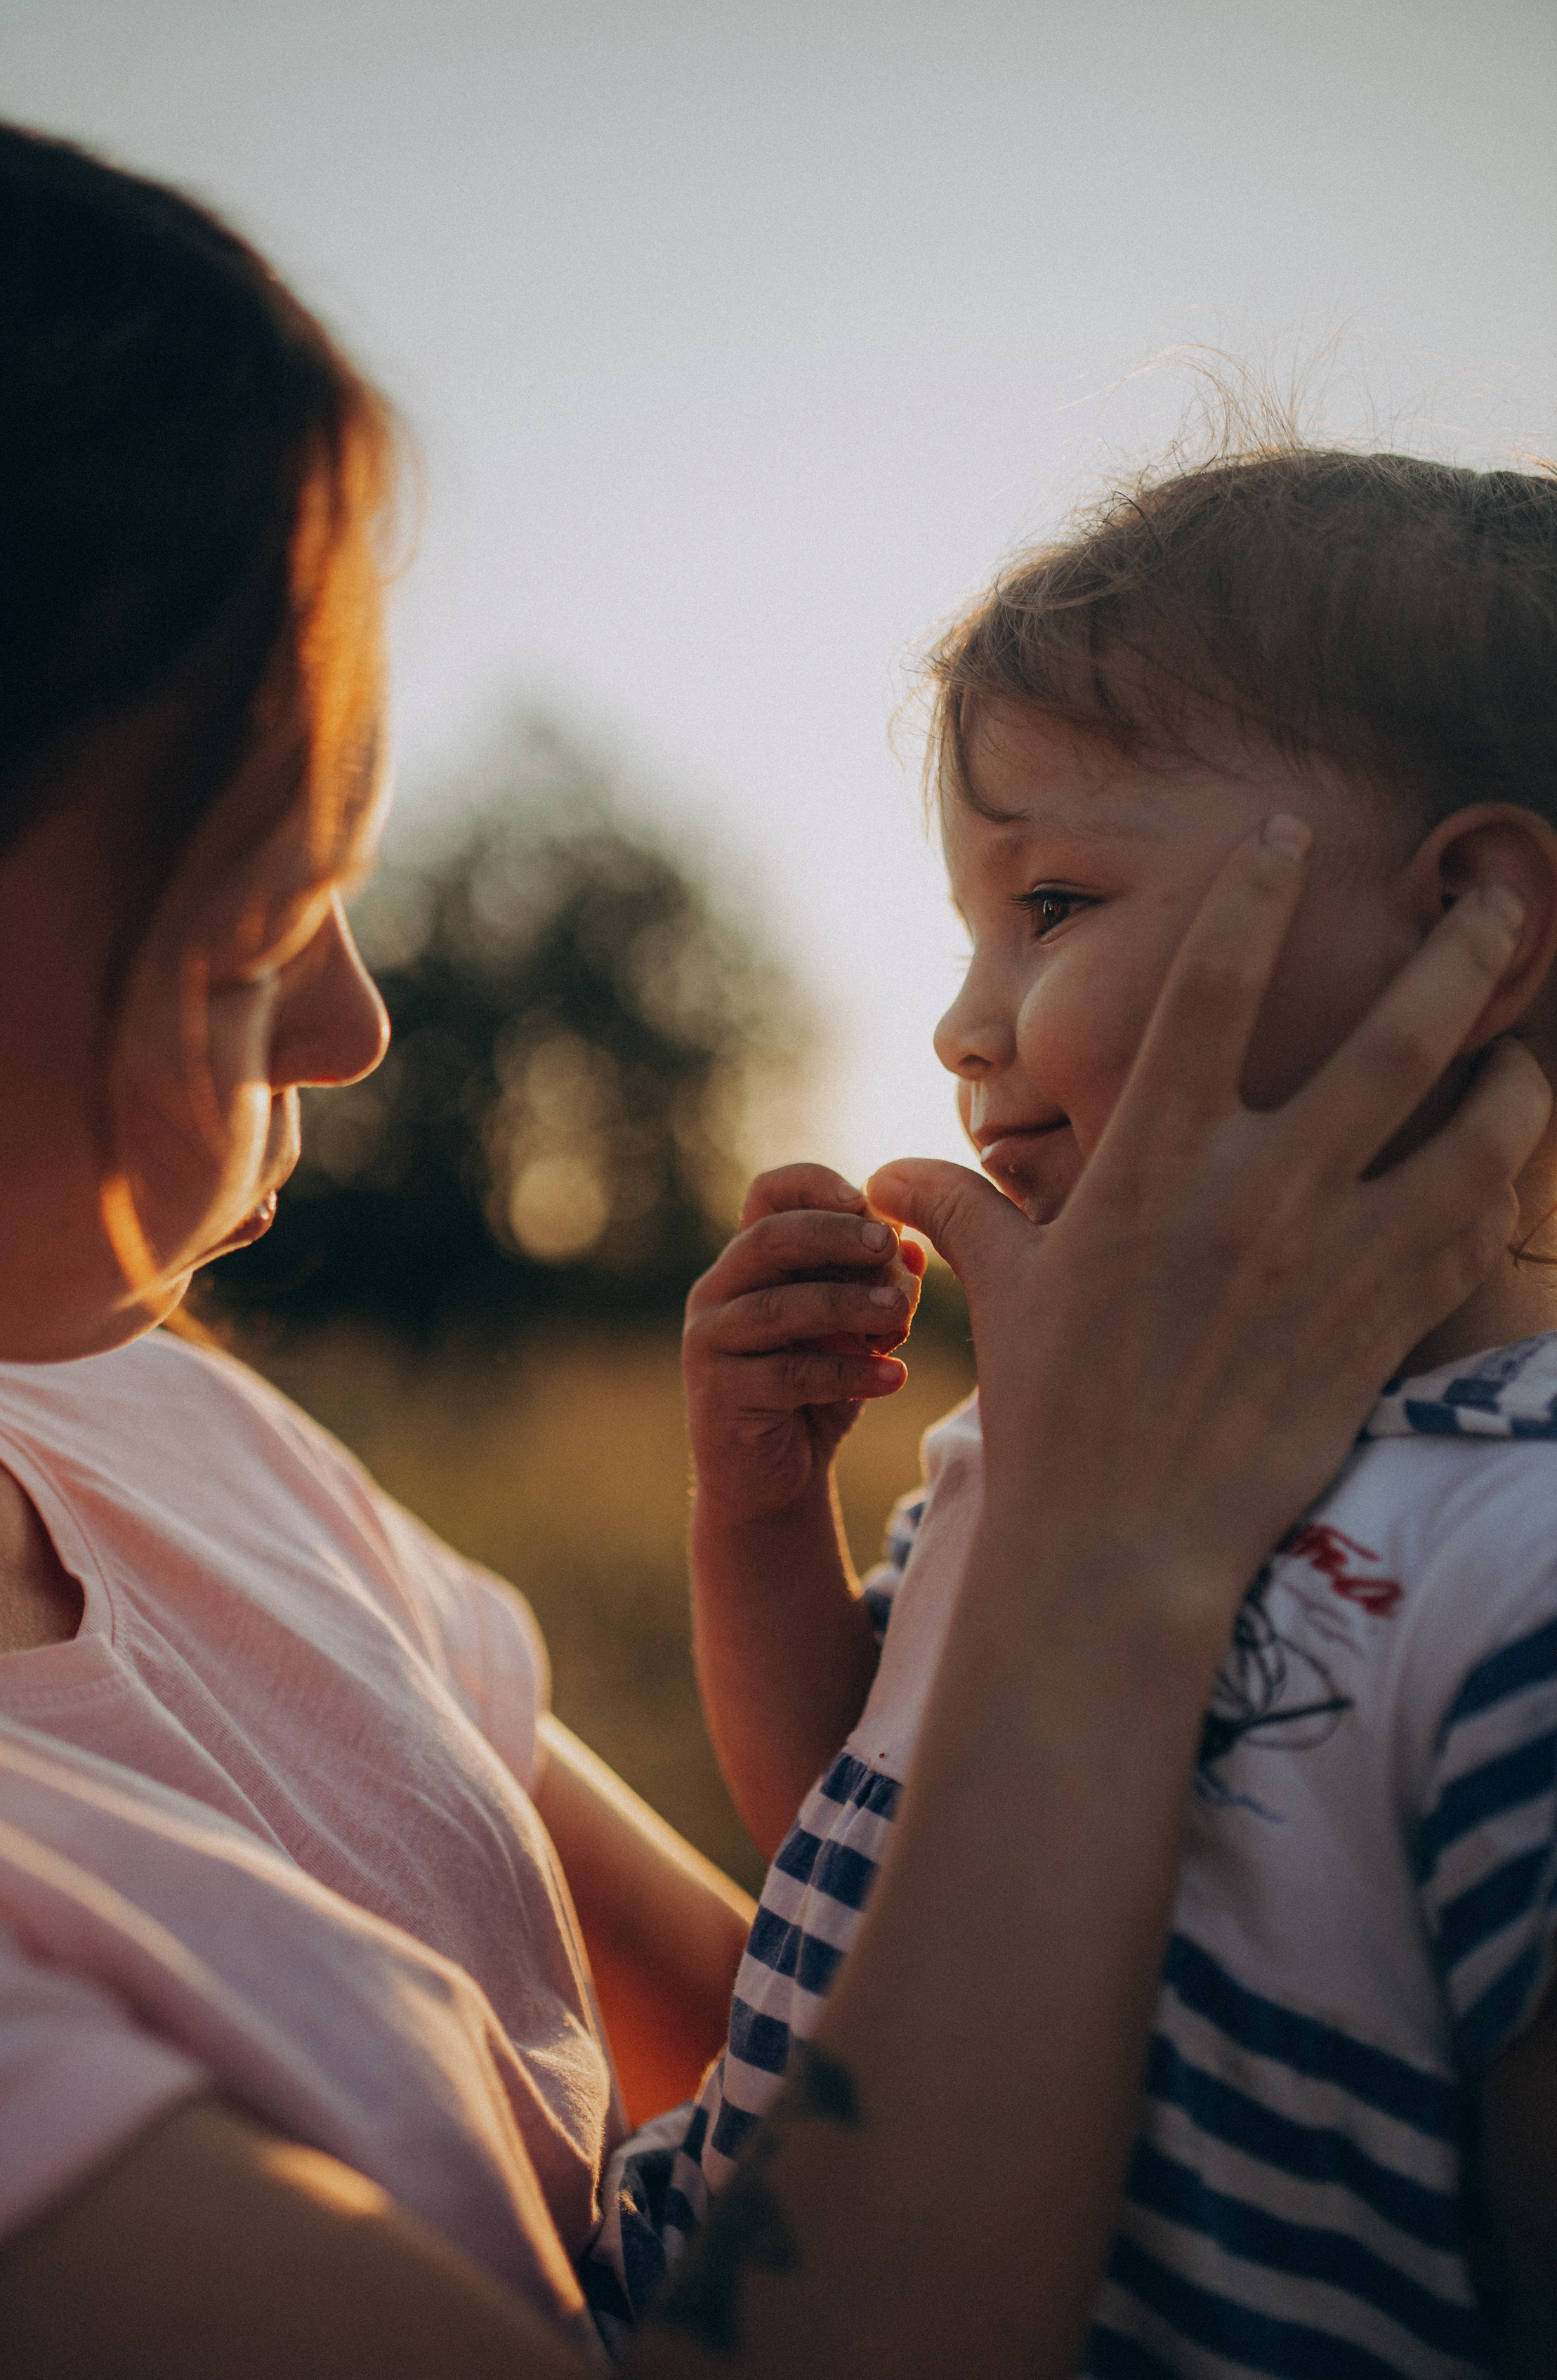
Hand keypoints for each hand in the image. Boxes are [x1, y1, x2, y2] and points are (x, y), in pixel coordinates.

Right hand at [683, 1163, 924, 1523]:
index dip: (814, 1184)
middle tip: (890, 1245)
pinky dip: (848, 1373)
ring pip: (777, 1307)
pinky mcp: (719, 1394)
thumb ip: (875, 1289)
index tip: (867, 1197)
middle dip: (834, 1235)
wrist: (772, 1481)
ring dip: (847, 1305)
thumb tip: (918, 1250)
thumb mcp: (852, 1333)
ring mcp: (710, 1342)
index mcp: (749, 1261)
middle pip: (768, 1238)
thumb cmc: (814, 1392)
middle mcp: (718, 1290)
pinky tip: (893, 1378)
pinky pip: (787, 1375)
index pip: (768, 1195)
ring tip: (901, 1312)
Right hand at [869, 823, 1550, 1625]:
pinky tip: (1506, 1154)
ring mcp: (1333, 1262)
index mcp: (1153, 1164)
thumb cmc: (1054, 1411)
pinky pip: (1471, 1230)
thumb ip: (962, 1211)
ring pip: (1474, 1131)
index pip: (1215, 986)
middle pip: (1397, 1037)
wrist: (1121, 1547)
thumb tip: (885, 1172)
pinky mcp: (1381, 1328)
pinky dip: (1499, 1182)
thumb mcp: (1005, 1294)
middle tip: (1496, 891)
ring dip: (1515, 1073)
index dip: (1260, 891)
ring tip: (1525, 1043)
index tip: (1295, 832)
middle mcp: (1256, 1195)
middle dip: (1461, 948)